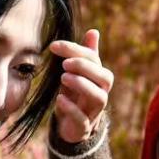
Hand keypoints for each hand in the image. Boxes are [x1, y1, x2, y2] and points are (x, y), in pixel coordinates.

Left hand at [48, 28, 112, 143]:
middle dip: (84, 67)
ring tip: (63, 77)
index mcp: (99, 78)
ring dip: (82, 85)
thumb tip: (94, 31)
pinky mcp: (84, 127)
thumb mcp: (77, 74)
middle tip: (64, 63)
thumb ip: (85, 54)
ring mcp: (94, 111)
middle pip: (104, 77)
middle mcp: (101, 93)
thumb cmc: (76, 95)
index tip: (53, 46)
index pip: (94, 59)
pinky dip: (72, 109)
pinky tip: (59, 99)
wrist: (71, 125)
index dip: (75, 50)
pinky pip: (83, 119)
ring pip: (99, 98)